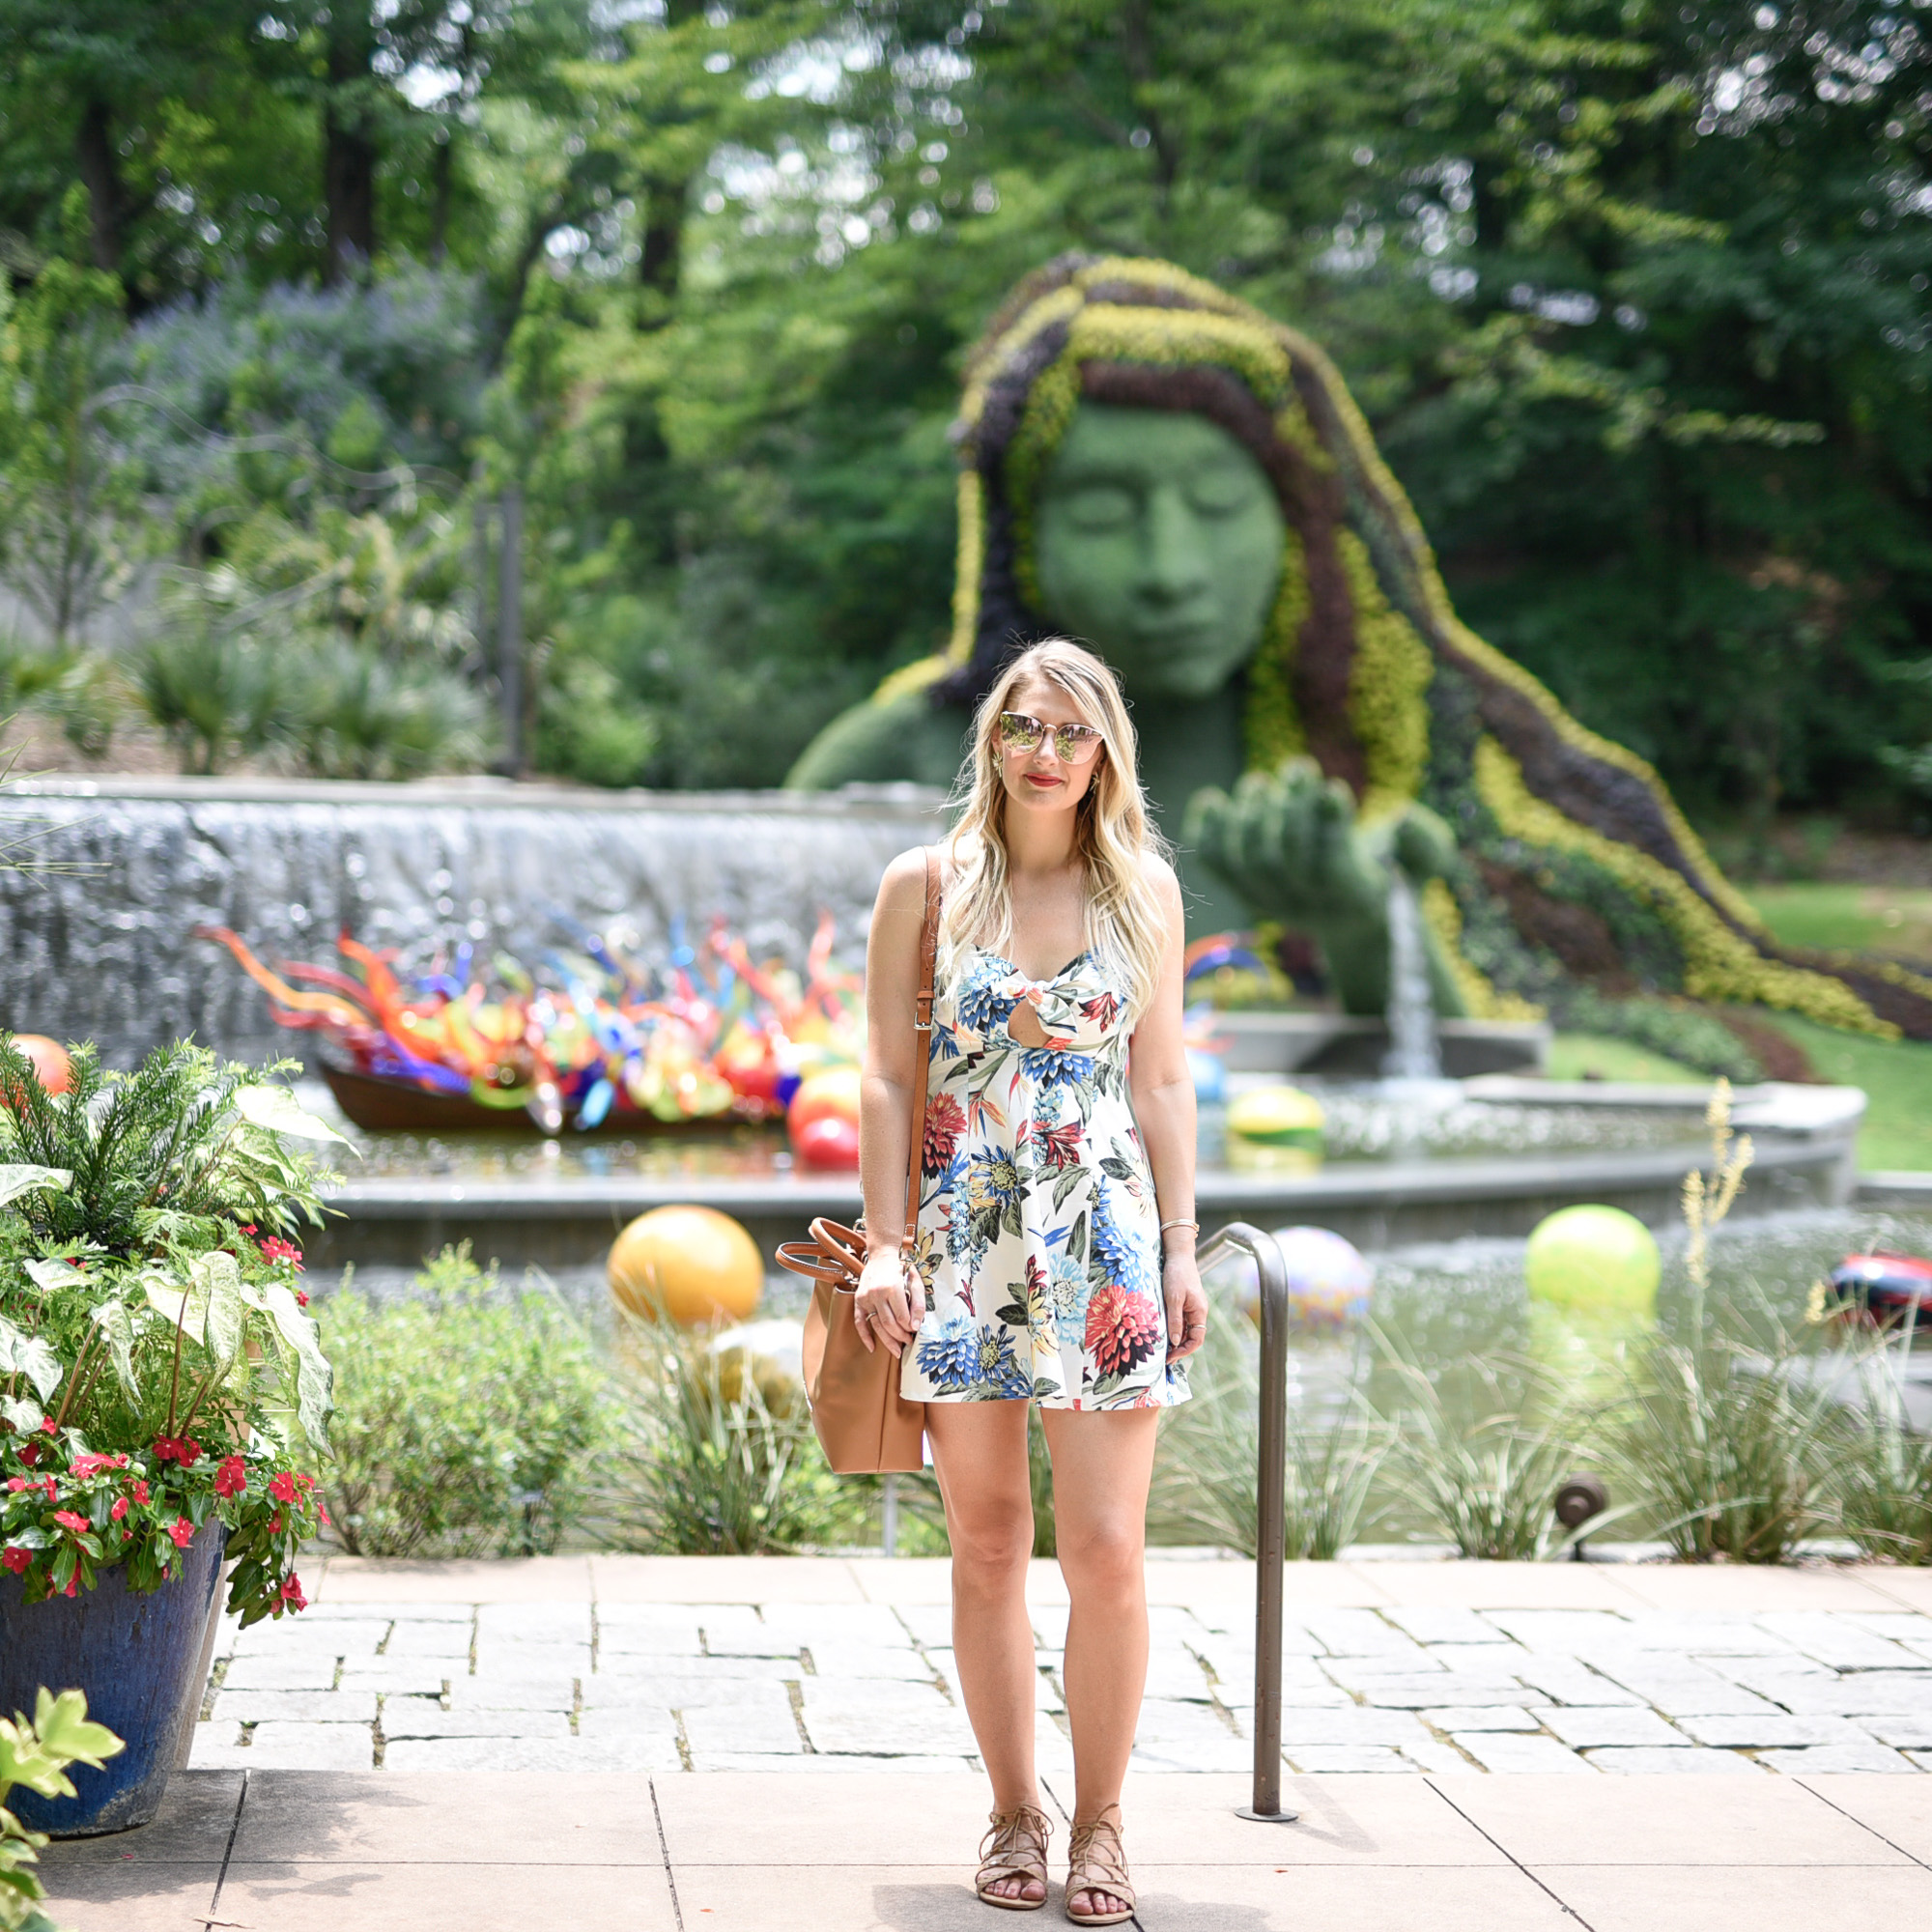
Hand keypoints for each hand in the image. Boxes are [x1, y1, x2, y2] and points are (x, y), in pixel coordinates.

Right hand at [854, 1248, 922, 1357]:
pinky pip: (859, 1322)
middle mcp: (877, 1293)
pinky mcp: (858, 1300)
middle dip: (900, 1336)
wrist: (882, 1256)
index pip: (902, 1317)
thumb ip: (918, 1304)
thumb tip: (916, 1327)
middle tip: (909, 1342)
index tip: (915, 1332)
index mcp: (892, 1287)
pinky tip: (872, 1347)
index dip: (909, 1328)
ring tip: (897, 1351)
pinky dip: (865, 1336)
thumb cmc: (902, 1268)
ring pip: (876, 1325)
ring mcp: (866, 1297)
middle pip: (889, 1323)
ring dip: (887, 1340)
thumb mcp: (916, 1282)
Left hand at [1163, 1252, 1206, 1362]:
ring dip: (1176, 1341)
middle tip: (1165, 1359)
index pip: (1196, 1339)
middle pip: (1192, 1337)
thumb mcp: (1173, 1298)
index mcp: (1199, 1312)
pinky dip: (1174, 1330)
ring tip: (1162, 1351)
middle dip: (1180, 1349)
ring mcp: (1192, 1308)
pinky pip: (1181, 1321)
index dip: (1184, 1351)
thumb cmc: (1176, 1275)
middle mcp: (1198, 1312)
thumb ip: (1175, 1320)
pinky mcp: (1185, 1303)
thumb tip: (1175, 1342)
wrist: (1178, 1255)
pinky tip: (1163, 1334)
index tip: (1170, 1358)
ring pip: (1186, 1330)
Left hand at [1182, 759, 1465, 1017]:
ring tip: (1260, 782)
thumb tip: (1402, 818)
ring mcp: (1269, 900)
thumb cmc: (1397, 871)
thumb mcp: (1427, 860)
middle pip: (1280, 860)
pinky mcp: (1243, 890)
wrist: (1356, 917)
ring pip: (1246, 862)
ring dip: (1248, 816)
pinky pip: (1214, 865)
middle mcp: (1305, 904)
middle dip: (1288, 810)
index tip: (1331, 786)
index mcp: (1353, 897)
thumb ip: (1427, 843)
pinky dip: (1207, 831)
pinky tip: (1213, 799)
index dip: (1326, 827)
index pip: (1329, 866)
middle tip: (1299, 767)